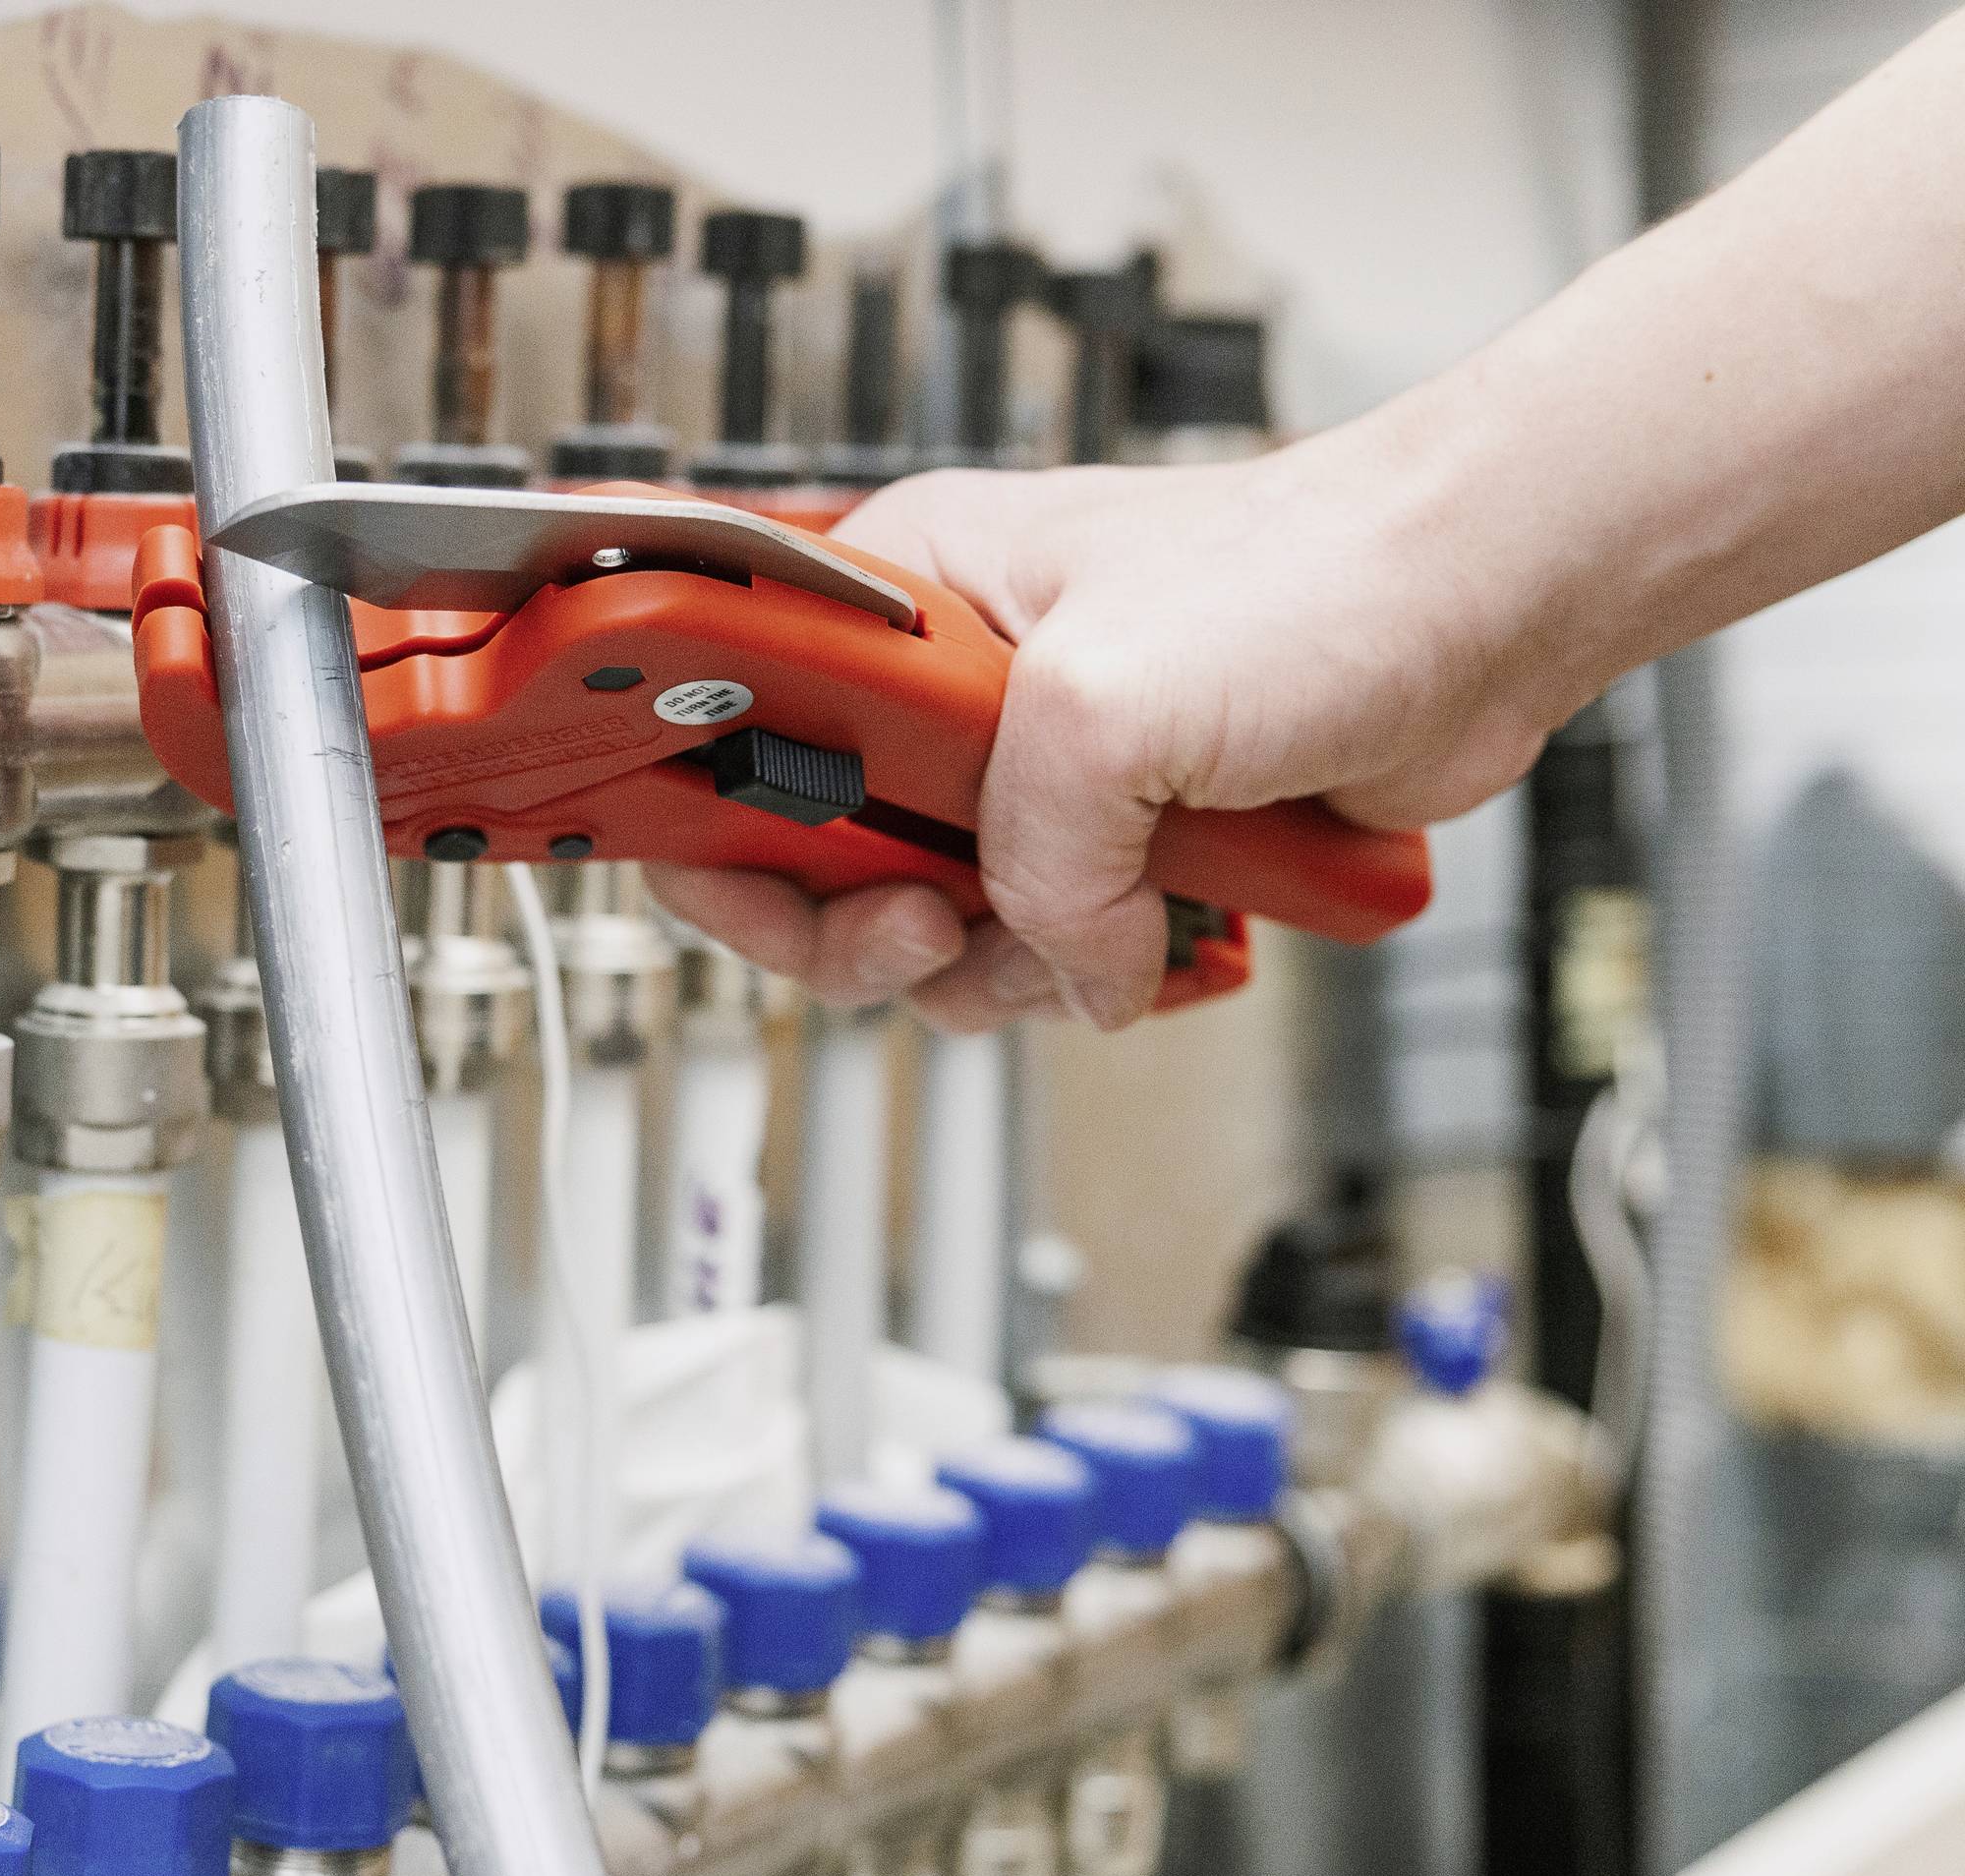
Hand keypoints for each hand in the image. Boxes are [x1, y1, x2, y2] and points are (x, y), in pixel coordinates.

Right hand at [647, 438, 1561, 1030]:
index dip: (719, 818)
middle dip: (878, 924)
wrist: (1484, 607)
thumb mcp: (1103, 706)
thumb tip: (1046, 958)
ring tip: (1087, 930)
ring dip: (1004, 964)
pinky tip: (1155, 933)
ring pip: (933, 927)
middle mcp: (947, 684)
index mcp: (901, 595)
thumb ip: (1026, 856)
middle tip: (935, 926)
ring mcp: (1031, 769)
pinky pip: (1041, 951)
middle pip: (820, 858)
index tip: (751, 882)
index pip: (734, 724)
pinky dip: (1089, 974)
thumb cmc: (1320, 574)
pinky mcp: (1114, 840)